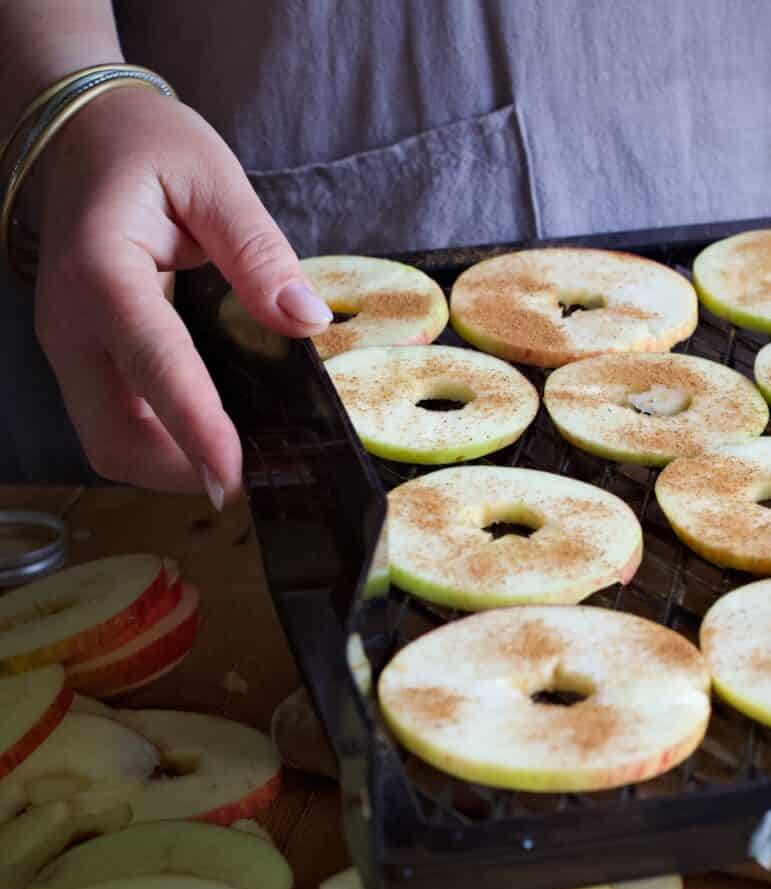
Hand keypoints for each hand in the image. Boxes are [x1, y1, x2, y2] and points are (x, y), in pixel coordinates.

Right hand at [31, 85, 332, 504]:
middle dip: (183, 470)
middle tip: (259, 476)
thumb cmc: (148, 149)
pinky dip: (163, 446)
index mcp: (102, 272)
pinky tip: (212, 439)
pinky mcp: (82, 360)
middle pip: (116, 436)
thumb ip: (259, 251)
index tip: (234, 475)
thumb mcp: (213, 179)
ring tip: (244, 462)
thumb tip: (307, 320)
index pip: (153, 363)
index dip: (195, 426)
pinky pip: (117, 425)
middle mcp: (71, 324)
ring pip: (111, 443)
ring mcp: (69, 349)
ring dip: (174, 467)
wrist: (84, 138)